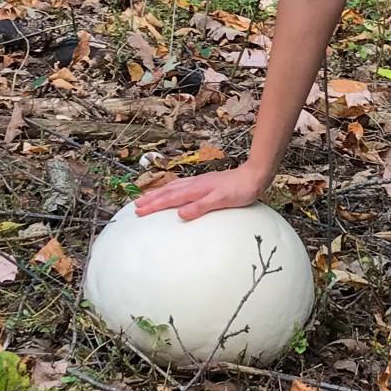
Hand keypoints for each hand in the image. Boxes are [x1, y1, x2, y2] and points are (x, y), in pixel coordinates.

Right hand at [134, 162, 269, 220]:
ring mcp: (199, 182)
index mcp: (196, 190)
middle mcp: (195, 184)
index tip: (139, 211)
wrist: (254, 176)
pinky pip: (182, 186)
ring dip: (158, 193)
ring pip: (173, 188)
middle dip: (151, 199)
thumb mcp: (221, 201)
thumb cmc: (240, 190)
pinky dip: (171, 189)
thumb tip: (180, 214)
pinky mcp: (205, 183)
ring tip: (146, 197)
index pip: (170, 199)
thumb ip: (200, 207)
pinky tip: (173, 192)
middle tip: (135, 206)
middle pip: (167, 192)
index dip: (154, 206)